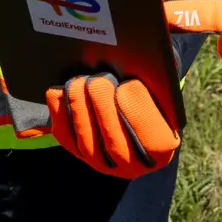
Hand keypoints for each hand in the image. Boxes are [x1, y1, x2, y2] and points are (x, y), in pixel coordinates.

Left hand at [46, 73, 180, 177]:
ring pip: (88, 144)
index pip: (155, 142)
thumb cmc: (148, 92)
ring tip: (77, 83)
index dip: (139, 113)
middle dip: (104, 109)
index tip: (128, 85)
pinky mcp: (79, 154)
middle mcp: (133, 165)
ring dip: (80, 110)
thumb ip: (158, 79)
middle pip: (117, 145)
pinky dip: (60, 115)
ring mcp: (103, 163)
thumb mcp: (160, 87)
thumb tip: (158, 56)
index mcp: (162, 149)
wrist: (124, 104)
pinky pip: (67, 139)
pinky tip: (59, 92)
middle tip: (97, 81)